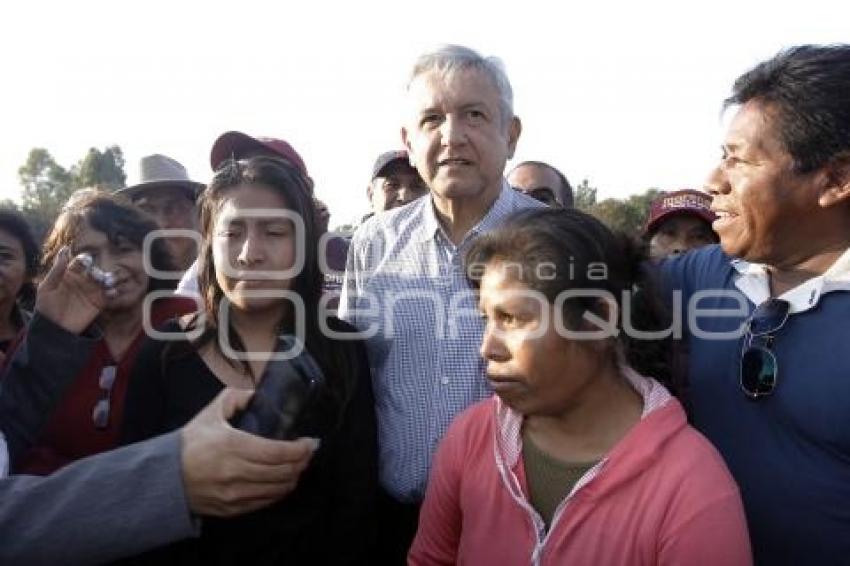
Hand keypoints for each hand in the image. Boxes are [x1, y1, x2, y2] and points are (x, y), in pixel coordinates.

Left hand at [34, 247, 110, 333]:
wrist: (54, 328)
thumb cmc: (46, 307)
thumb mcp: (47, 287)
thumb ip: (57, 270)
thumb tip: (65, 249)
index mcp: (70, 274)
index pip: (81, 262)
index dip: (85, 260)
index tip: (86, 262)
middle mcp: (83, 280)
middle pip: (95, 269)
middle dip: (97, 270)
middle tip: (96, 275)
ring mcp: (92, 291)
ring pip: (104, 280)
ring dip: (108, 278)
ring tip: (107, 281)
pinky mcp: (99, 303)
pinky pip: (109, 295)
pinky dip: (113, 292)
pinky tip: (112, 292)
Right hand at [180, 388, 318, 516]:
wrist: (165, 478)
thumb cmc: (191, 443)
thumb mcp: (210, 413)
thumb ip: (235, 397)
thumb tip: (256, 394)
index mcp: (232, 445)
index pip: (277, 452)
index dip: (300, 449)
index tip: (310, 442)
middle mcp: (236, 472)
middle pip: (282, 472)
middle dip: (302, 462)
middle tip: (308, 452)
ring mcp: (235, 494)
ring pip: (278, 489)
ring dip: (294, 477)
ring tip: (299, 466)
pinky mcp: (232, 509)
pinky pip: (265, 502)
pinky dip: (279, 491)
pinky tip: (283, 481)